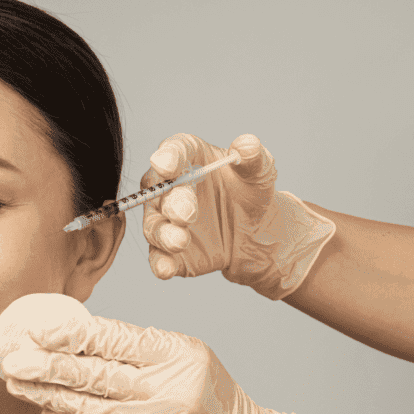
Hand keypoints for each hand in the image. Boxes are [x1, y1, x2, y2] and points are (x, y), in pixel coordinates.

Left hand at [1, 312, 304, 413]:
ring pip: (88, 410)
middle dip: (47, 367)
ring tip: (17, 383)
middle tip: (12, 360)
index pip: (115, 340)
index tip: (36, 332)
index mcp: (177, 356)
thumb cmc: (204, 394)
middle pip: (95, 377)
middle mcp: (168, 393)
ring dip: (47, 396)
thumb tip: (70, 336)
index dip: (71, 335)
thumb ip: (136, 346)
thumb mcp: (184, 355)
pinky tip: (46, 411)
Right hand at [141, 133, 334, 299]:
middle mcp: (168, 187)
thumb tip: (246, 144)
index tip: (166, 164)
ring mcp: (164, 220)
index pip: (173, 151)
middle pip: (158, 191)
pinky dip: (160, 263)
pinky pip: (158, 257)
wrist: (253, 231)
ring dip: (164, 234)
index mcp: (187, 158)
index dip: (167, 157)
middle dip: (172, 202)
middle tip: (187, 213)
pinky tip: (166, 269)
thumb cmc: (248, 191)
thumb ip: (252, 157)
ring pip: (153, 226)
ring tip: (181, 241)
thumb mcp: (259, 171)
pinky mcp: (168, 251)